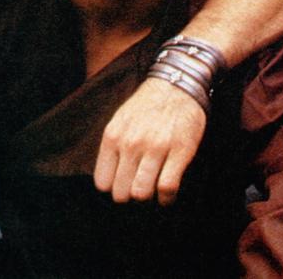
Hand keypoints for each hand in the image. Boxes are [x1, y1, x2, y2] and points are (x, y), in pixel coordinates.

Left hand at [93, 78, 205, 204]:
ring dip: (148, 197)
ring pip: (142, 193)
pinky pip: (167, 187)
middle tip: (140, 188)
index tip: (124, 185)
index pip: (103, 182)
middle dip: (130, 195)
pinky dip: (167, 198)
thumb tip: (110, 180)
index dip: (114, 188)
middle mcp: (131, 143)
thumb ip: (113, 147)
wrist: (178, 84)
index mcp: (113, 136)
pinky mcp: (179, 151)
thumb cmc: (148, 105)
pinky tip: (167, 195)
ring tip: (153, 189)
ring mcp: (156, 147)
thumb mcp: (120, 120)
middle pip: (122, 193)